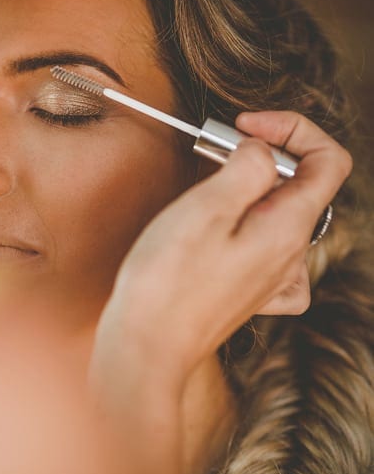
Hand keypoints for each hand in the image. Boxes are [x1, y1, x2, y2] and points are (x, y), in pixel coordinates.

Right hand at [98, 111, 351, 382]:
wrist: (145, 346)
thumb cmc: (167, 283)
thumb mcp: (205, 209)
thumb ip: (246, 168)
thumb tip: (262, 150)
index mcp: (287, 227)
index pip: (327, 160)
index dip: (292, 129)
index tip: (246, 126)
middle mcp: (289, 255)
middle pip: (303, 185)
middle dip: (262, 155)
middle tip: (213, 154)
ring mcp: (271, 279)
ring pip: (286, 216)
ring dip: (254, 190)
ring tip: (212, 192)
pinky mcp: (248, 296)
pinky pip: (277, 259)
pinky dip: (262, 235)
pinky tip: (236, 239)